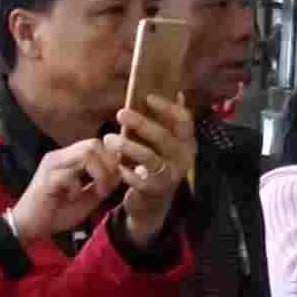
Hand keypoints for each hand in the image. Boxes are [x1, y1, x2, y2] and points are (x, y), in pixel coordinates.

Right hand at [11, 138, 123, 247]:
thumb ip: (103, 185)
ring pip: (86, 154)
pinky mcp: (46, 179)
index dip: (112, 159)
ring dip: (99, 174)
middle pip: (93, 144)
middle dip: (109, 165)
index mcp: (69, 159)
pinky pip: (70, 175)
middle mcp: (60, 156)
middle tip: (108, 187)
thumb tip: (121, 173)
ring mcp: (51, 165)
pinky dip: (78, 187)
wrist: (29, 227)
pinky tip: (74, 198)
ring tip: (98, 192)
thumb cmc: (57, 213)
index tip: (117, 180)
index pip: (97, 144)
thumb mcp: (88, 199)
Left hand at [110, 91, 195, 243]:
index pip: (184, 120)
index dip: (167, 107)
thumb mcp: (164, 145)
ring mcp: (171, 175)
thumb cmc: (155, 165)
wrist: (153, 204)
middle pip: (164, 136)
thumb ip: (168, 122)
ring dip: (127, 146)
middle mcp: (183, 158)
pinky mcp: (155, 190)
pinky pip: (138, 178)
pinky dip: (124, 170)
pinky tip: (114, 164)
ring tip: (109, 138)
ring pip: (149, 157)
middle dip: (141, 123)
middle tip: (120, 113)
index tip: (147, 97)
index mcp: (187, 143)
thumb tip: (177, 92)